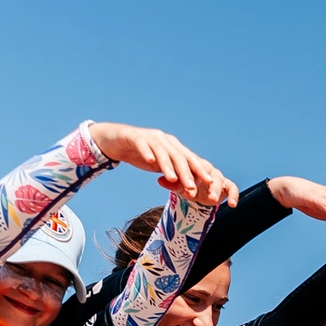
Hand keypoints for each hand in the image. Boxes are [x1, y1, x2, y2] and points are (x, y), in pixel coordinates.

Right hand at [87, 123, 237, 204]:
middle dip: (187, 172)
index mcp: (172, 147)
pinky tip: (150, 161)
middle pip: (178, 156)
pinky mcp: (134, 137)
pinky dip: (147, 152)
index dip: (199, 171)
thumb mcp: (158, 165)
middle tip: (192, 188)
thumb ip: (172, 173)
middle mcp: (164, 140)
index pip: (189, 160)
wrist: (116, 139)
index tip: (209, 184)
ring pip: (162, 151)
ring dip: (168, 165)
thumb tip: (190, 187)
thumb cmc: (140, 154)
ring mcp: (149, 137)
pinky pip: (142, 144)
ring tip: (173, 179)